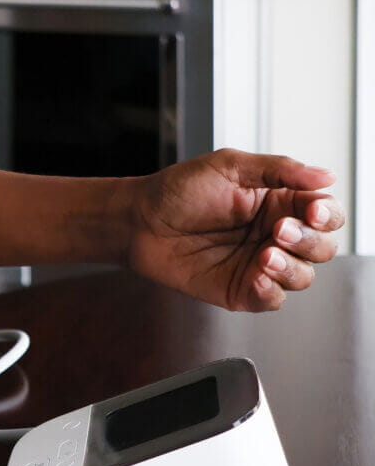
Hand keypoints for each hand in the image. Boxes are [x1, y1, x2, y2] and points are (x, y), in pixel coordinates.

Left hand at [128, 149, 343, 311]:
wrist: (139, 221)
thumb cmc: (178, 191)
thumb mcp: (230, 166)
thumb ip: (278, 170)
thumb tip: (326, 175)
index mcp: (279, 203)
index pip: (324, 213)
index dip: (326, 214)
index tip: (312, 211)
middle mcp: (274, 235)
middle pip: (322, 248)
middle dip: (309, 241)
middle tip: (280, 231)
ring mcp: (257, 264)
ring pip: (302, 276)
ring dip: (292, 267)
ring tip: (264, 255)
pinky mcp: (238, 289)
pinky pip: (271, 299)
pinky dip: (271, 291)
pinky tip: (257, 276)